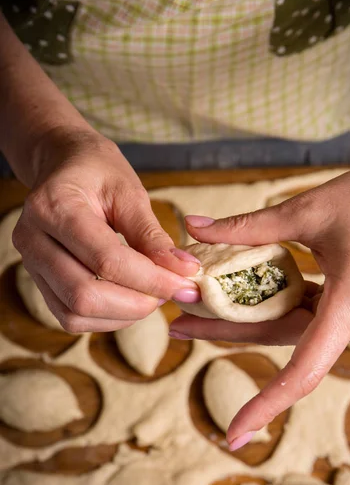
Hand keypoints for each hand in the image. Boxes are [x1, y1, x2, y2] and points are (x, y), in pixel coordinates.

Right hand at [13, 128, 199, 332]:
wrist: (62, 166)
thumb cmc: (97, 171)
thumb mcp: (129, 192)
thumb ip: (152, 235)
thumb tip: (182, 271)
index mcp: (54, 206)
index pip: (106, 259)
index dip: (150, 279)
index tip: (184, 283)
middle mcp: (32, 238)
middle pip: (84, 295)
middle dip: (136, 303)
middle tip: (170, 292)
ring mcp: (30, 263)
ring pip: (74, 314)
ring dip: (122, 315)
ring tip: (152, 296)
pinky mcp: (39, 282)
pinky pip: (70, 317)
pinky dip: (106, 318)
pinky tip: (131, 301)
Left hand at [170, 156, 349, 449]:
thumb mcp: (306, 211)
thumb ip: (247, 227)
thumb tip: (192, 227)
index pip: (304, 371)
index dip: (267, 404)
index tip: (235, 432)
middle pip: (279, 338)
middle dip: (225, 331)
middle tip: (177, 325)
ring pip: (287, 326)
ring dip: (241, 318)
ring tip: (192, 310)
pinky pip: (303, 312)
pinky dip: (268, 305)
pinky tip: (233, 296)